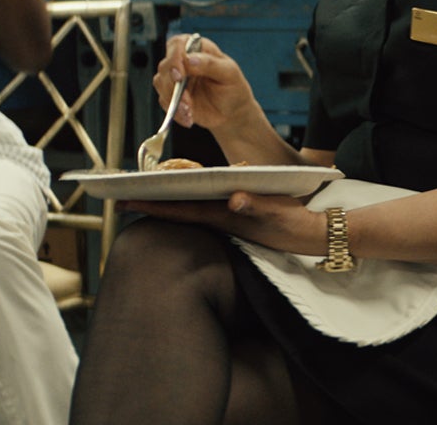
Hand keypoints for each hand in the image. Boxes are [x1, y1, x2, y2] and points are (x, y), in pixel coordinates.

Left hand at [120, 193, 325, 255]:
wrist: (313, 236)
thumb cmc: (295, 223)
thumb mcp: (278, 213)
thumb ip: (257, 204)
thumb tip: (234, 199)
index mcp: (225, 216)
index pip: (182, 210)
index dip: (154, 206)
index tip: (127, 201)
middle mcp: (221, 219)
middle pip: (180, 211)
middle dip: (152, 205)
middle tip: (123, 199)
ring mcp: (228, 221)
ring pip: (190, 212)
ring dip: (167, 206)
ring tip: (144, 199)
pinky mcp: (236, 220)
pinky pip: (204, 213)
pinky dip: (188, 206)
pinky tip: (182, 202)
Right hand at [151, 34, 257, 135]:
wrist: (232, 113)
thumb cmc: (233, 88)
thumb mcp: (229, 74)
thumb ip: (210, 64)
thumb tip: (190, 59)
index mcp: (199, 48)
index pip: (178, 43)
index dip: (175, 58)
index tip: (180, 75)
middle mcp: (184, 60)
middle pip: (165, 65)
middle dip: (173, 85)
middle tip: (187, 101)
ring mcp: (176, 78)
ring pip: (160, 83)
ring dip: (174, 100)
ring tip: (190, 111)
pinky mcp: (171, 95)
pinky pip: (164, 101)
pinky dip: (175, 111)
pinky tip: (188, 117)